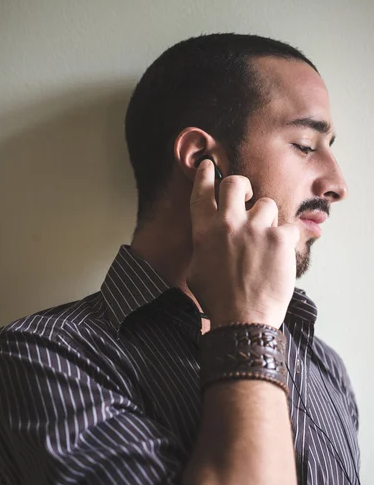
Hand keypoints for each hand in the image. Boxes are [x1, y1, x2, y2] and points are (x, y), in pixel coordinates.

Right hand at [186, 159, 299, 328]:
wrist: (243, 320)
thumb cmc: (217, 300)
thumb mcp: (197, 270)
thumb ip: (203, 247)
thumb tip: (210, 238)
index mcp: (205, 230)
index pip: (203, 191)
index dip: (206, 174)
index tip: (210, 165)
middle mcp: (229, 223)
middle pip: (236, 183)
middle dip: (242, 185)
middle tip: (246, 195)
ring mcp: (256, 229)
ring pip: (266, 204)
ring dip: (266, 219)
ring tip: (265, 241)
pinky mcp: (279, 239)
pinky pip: (287, 228)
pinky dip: (284, 240)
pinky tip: (278, 257)